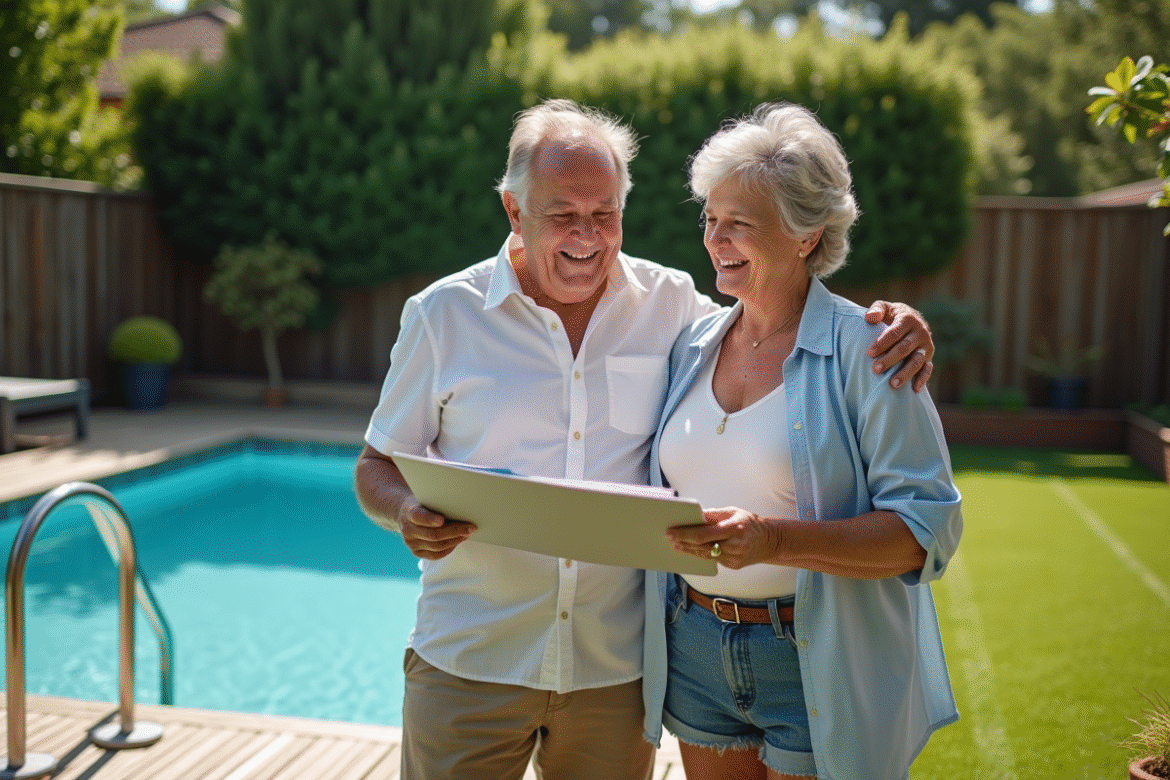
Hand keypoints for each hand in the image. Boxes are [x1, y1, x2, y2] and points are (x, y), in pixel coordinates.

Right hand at [397, 497, 474, 559]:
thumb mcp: (426, 498)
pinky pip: (435, 554)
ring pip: (436, 546)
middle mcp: (407, 529)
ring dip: (455, 540)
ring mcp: (411, 543)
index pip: (418, 516)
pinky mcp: (416, 552)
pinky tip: (457, 541)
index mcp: (408, 512)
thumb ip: (437, 503)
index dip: (430, 519)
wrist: (407, 515)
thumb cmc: (422, 504)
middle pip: (433, 534)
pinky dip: (449, 548)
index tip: (442, 520)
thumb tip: (461, 507)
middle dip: (454, 531)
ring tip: (466, 534)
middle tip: (470, 528)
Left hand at [666, 507, 782, 569]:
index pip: (704, 534)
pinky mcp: (734, 566)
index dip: (685, 534)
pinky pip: (713, 560)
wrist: (771, 540)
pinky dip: (700, 554)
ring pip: (705, 555)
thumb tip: (693, 517)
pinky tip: (689, 550)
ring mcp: (735, 558)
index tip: (671, 531)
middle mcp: (735, 545)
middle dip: (683, 542)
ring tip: (675, 544)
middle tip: (668, 537)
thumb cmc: (750, 522)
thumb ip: (712, 515)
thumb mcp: (732, 512)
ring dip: (688, 550)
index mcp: (734, 528)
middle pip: (702, 546)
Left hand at [865, 301, 933, 391]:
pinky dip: (922, 379)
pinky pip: (928, 369)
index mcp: (908, 319)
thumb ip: (877, 309)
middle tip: (875, 369)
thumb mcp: (885, 308)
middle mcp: (920, 333)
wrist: (912, 320)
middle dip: (890, 360)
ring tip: (892, 384)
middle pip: (904, 348)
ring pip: (917, 361)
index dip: (882, 343)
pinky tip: (914, 390)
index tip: (869, 353)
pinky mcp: (929, 358)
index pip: (894, 333)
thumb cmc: (892, 316)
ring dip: (905, 373)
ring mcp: (926, 347)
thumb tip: (870, 317)